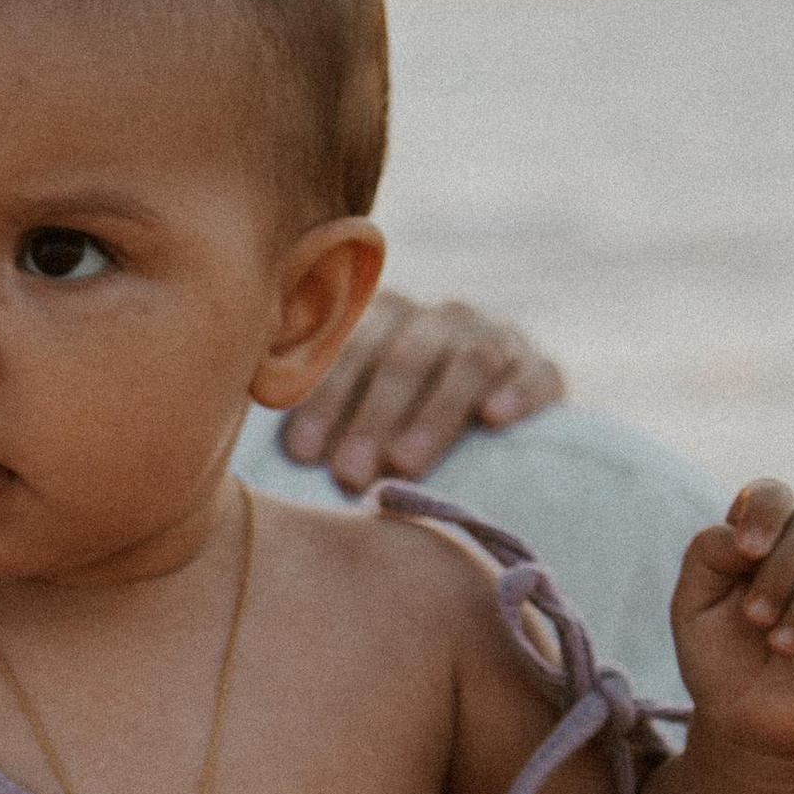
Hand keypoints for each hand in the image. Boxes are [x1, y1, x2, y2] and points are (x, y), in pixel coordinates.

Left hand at [281, 291, 563, 492]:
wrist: (477, 432)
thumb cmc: (377, 436)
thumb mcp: (340, 415)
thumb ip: (307, 405)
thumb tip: (254, 441)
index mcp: (377, 317)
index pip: (348, 345)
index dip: (323, 397)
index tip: (299, 453)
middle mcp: (434, 318)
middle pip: (403, 354)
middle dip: (371, 417)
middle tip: (347, 475)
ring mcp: (491, 337)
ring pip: (466, 360)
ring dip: (433, 414)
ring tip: (404, 465)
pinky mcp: (539, 367)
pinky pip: (537, 370)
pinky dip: (521, 390)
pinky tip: (497, 419)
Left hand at [672, 480, 793, 761]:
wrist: (748, 723)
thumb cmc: (717, 661)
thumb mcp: (692, 607)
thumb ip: (707, 556)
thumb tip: (748, 535)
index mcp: (761, 543)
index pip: (772, 495)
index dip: (765, 510)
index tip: (747, 550)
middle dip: (780, 572)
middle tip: (754, 619)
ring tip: (781, 645)